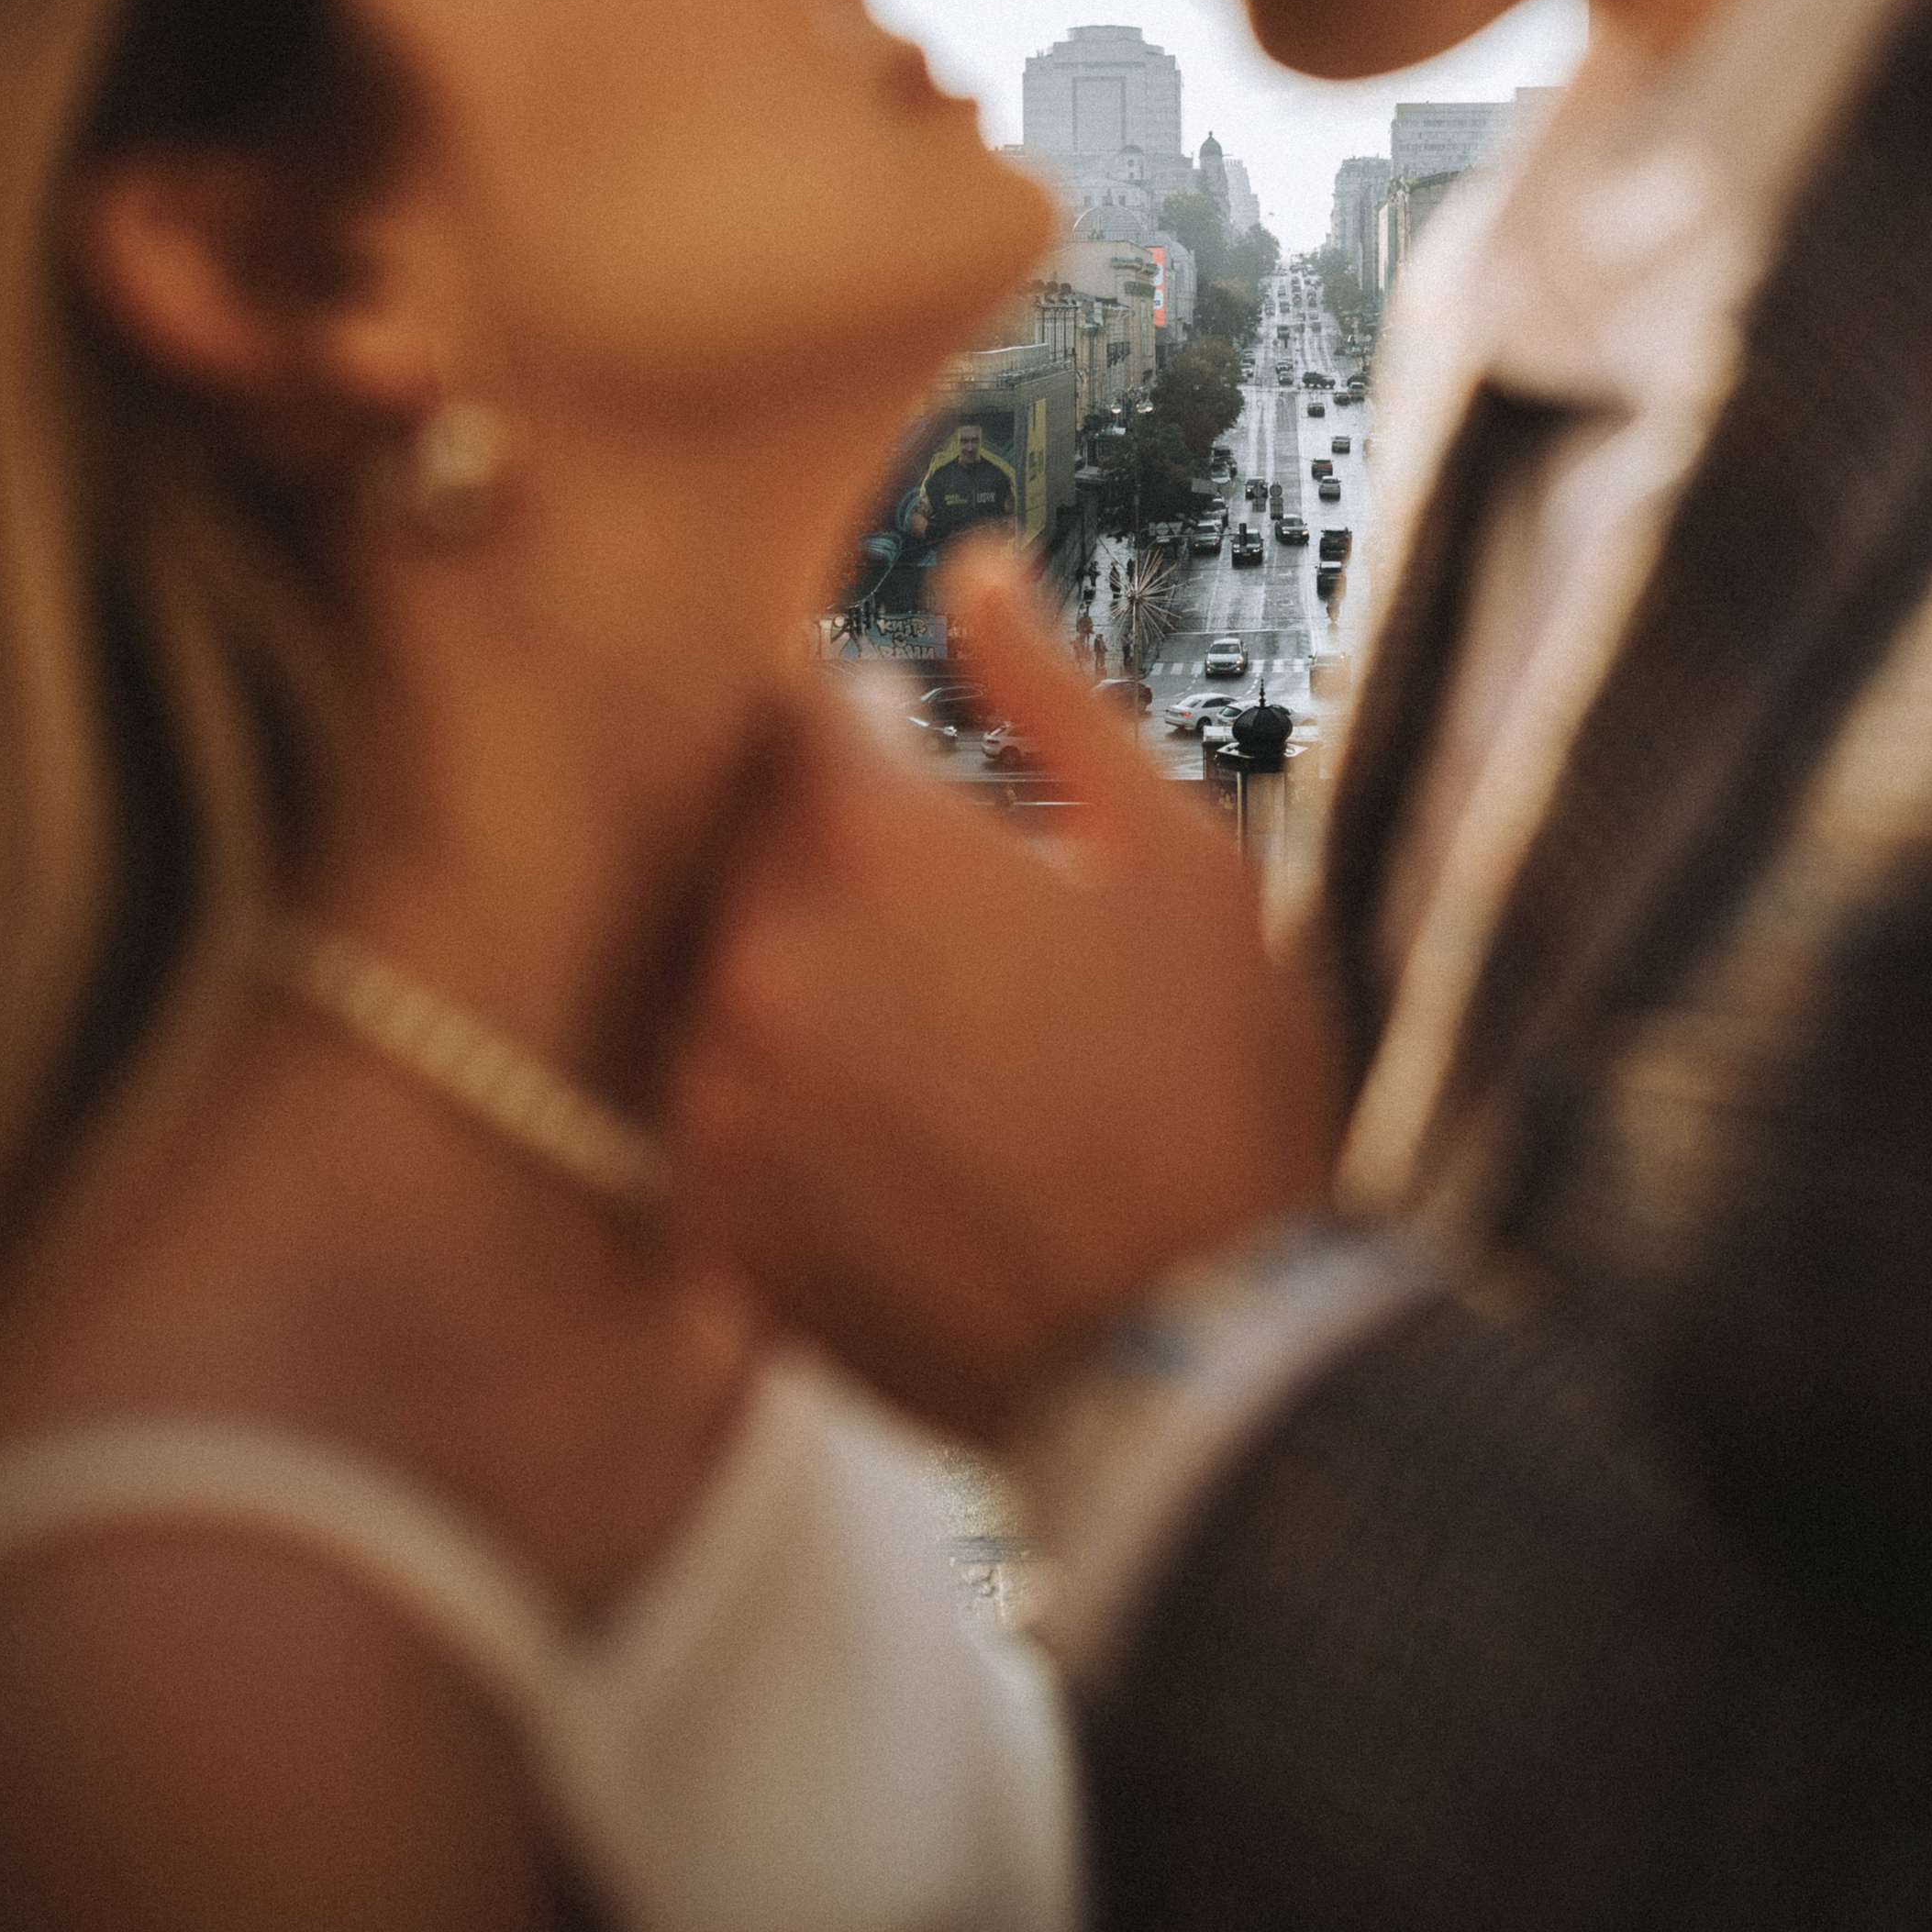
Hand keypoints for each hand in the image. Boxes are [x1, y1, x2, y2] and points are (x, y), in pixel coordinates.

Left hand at [670, 546, 1339, 1439]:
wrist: (1189, 1361)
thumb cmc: (1211, 1092)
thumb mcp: (1176, 857)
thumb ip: (1051, 694)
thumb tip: (973, 571)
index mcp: (868, 842)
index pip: (803, 699)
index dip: (868, 704)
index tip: (923, 733)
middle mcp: (761, 957)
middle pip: (758, 835)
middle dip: (849, 842)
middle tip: (972, 906)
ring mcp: (724, 1098)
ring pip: (737, 971)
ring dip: (819, 970)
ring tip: (961, 1038)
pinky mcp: (719, 1218)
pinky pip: (727, 1105)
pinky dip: (794, 1095)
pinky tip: (917, 1132)